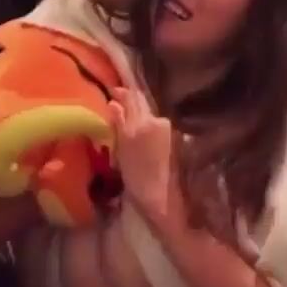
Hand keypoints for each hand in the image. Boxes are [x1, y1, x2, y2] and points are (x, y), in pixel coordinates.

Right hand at [109, 87, 181, 219]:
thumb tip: (114, 103)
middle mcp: (154, 121)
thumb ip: (119, 123)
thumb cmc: (135, 177)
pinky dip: (147, 123)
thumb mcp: (122, 151)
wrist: (159, 194)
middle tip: (119, 100)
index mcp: (138, 124)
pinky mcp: (172, 135)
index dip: (122, 92)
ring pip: (149, 113)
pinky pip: (156, 123)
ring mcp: (165, 127)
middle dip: (131, 100)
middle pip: (142, 102)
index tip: (114, 91)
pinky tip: (142, 132)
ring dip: (139, 113)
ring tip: (129, 119)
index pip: (131, 98)